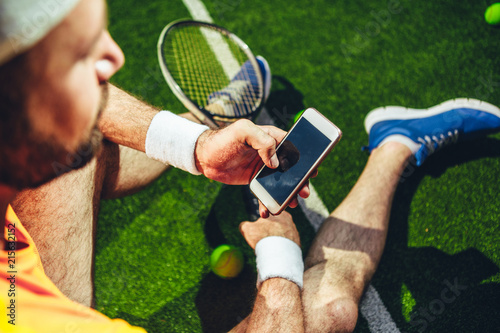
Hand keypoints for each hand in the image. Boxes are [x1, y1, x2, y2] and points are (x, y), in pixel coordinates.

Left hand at [194, 119, 315, 216]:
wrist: (203, 157)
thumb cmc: (223, 139)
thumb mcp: (243, 131)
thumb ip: (262, 141)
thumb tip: (275, 162)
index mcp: (272, 138)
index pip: (294, 147)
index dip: (305, 159)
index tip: (312, 171)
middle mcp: (271, 153)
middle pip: (292, 168)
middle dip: (300, 181)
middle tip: (303, 192)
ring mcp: (264, 168)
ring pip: (282, 182)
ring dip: (288, 194)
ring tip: (290, 204)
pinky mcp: (255, 180)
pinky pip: (266, 192)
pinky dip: (268, 203)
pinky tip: (267, 211)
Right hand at [239, 211, 299, 248]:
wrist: (279, 254)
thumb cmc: (263, 238)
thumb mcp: (247, 229)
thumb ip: (245, 225)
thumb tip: (245, 226)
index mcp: (277, 212)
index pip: (266, 216)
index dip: (260, 224)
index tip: (258, 231)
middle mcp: (288, 220)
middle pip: (275, 225)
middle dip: (269, 231)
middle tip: (263, 239)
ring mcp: (294, 231)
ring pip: (281, 234)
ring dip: (275, 239)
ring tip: (269, 247)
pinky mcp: (297, 243)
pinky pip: (287, 244)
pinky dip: (281, 247)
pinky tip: (276, 252)